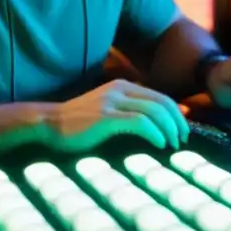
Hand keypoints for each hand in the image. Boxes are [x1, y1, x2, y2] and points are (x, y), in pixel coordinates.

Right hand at [44, 79, 189, 151]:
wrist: (49, 125)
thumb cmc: (78, 125)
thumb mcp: (108, 112)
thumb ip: (129, 113)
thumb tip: (158, 127)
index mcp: (123, 86)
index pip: (160, 97)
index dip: (176, 114)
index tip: (182, 132)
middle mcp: (120, 89)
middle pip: (162, 102)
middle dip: (177, 122)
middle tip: (182, 140)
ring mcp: (112, 102)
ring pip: (154, 111)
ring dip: (169, 129)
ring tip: (173, 144)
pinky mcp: (106, 117)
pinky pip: (140, 122)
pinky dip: (155, 133)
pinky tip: (160, 144)